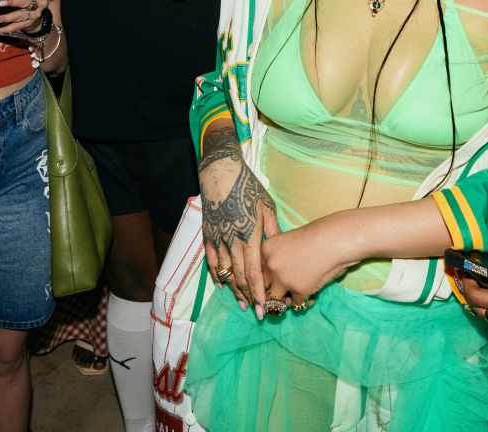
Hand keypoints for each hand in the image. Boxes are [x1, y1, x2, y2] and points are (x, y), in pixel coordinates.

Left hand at [0, 0, 51, 35]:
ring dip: (5, 18)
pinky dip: (4, 29)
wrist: (39, 17)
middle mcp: (38, 4)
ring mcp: (33, 15)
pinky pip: (14, 27)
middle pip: (25, 2)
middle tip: (0, 3)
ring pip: (18, 16)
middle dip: (13, 2)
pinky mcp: (27, 24)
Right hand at [198, 125, 279, 316]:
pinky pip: (211, 261)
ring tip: (241, 303)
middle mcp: (232, 241)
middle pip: (239, 277)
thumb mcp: (267, 206)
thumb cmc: (248, 188)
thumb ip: (272, 230)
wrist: (221, 174)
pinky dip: (217, 275)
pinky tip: (223, 285)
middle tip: (257, 312)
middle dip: (248, 297)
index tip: (264, 308)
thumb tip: (279, 248)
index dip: (259, 293)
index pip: (254, 272)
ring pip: (225, 273)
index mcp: (249, 235)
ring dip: (234, 290)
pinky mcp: (208, 235)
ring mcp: (218, 239)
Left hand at [261, 213, 355, 310]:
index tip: (265, 289)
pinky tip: (312, 296)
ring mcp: (283, 279)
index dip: (261, 282)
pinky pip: (297, 303)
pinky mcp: (299, 290)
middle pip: (262, 288)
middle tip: (279, 296)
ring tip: (296, 296)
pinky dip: (305, 301)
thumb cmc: (317, 236)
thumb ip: (278, 257)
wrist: (336, 239)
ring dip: (286, 300)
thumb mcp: (289, 242)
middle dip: (270, 294)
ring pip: (276, 300)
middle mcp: (271, 265)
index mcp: (266, 249)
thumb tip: (274, 281)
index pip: (255, 273)